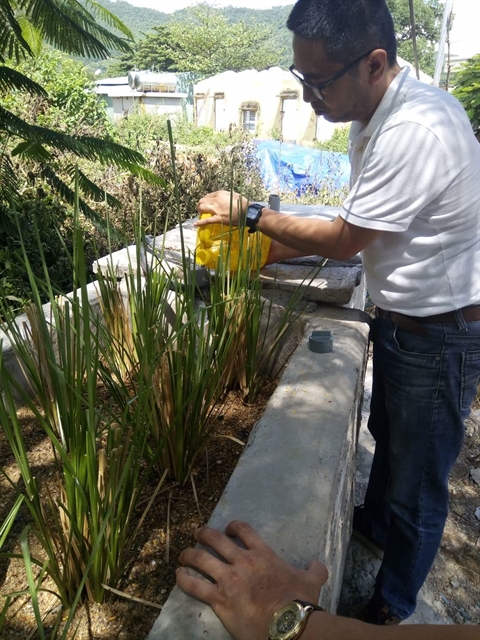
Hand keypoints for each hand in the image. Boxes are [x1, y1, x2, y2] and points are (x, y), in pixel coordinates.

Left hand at [176, 520, 327, 639]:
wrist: (289, 625)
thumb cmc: (300, 602)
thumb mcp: (312, 581)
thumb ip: (315, 570)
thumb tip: (319, 565)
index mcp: (263, 554)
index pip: (243, 530)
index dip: (232, 527)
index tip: (227, 529)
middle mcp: (242, 561)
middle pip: (215, 539)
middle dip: (203, 534)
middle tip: (197, 535)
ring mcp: (229, 579)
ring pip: (201, 558)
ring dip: (189, 555)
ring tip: (183, 555)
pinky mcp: (219, 599)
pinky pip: (194, 585)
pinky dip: (183, 579)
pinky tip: (178, 576)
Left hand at [196, 190, 248, 226]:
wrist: (248, 212)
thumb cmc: (243, 203)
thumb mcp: (233, 195)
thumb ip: (225, 195)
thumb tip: (219, 198)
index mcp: (220, 194)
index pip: (208, 196)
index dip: (206, 200)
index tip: (207, 203)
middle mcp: (216, 200)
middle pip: (202, 201)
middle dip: (200, 204)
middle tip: (201, 208)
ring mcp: (216, 210)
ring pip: (202, 208)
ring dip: (199, 210)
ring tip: (200, 213)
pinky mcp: (218, 219)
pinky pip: (207, 220)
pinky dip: (200, 222)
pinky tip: (195, 224)